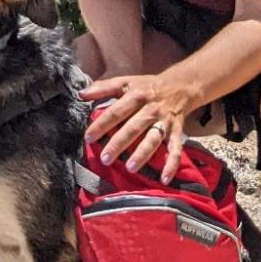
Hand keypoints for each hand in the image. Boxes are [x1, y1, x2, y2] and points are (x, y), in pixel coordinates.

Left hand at [80, 73, 200, 183]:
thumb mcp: (125, 81)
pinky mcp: (177, 132)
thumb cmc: (146, 86)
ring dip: (142, 154)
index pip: (116, 112)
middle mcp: (150, 109)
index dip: (101, 125)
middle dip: (119, 144)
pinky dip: (172, 165)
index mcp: (136, 96)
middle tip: (105, 159)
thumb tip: (81, 94)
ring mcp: (164, 122)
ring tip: (130, 168)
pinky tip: (164, 179)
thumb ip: (103, 87)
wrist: (179, 86)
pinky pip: (176, 149)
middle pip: (133, 128)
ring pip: (153, 139)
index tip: (88, 138)